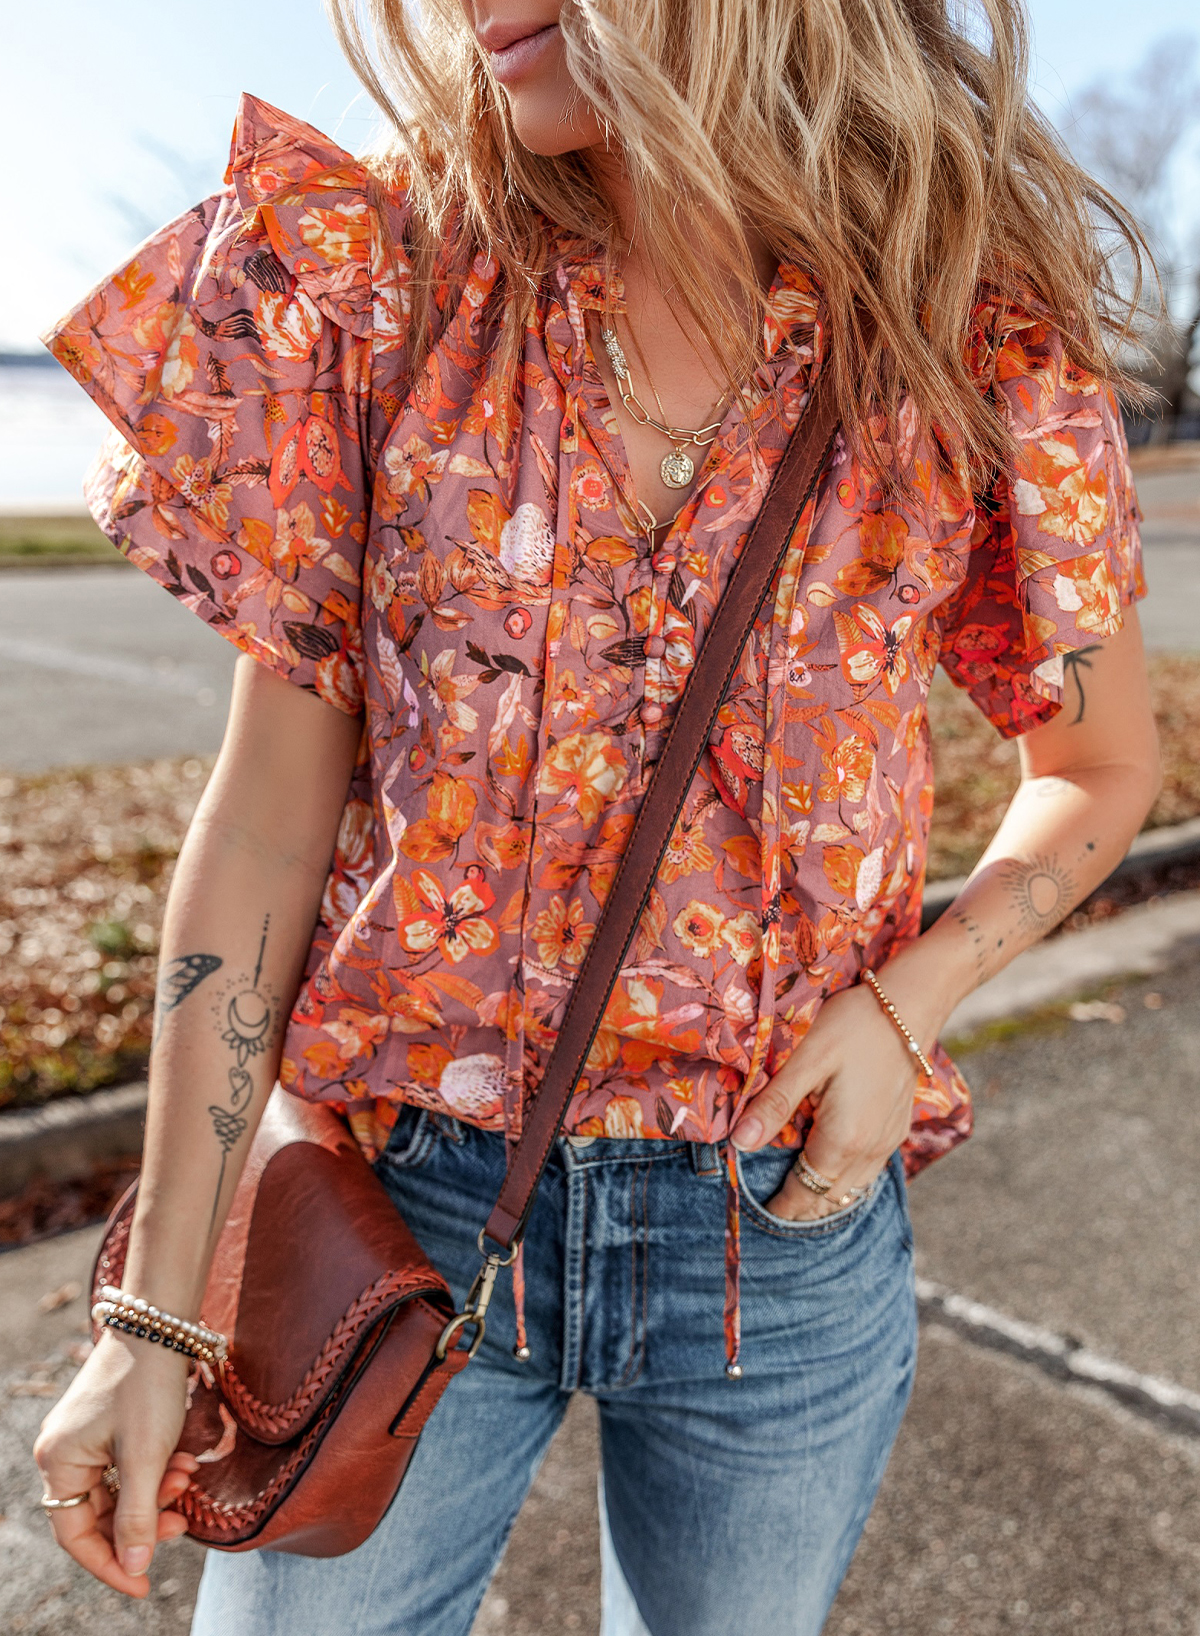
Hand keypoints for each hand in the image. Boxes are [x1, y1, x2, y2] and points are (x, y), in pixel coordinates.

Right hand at [33, 1329, 198, 1596]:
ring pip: (118, 1491)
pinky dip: (154, 1471)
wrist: (160, 1323)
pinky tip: (183, 1459)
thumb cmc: (148, 1386)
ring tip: (186, 1476)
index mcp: (58, 1462)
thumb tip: (133, 1569)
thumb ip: (137, 1516)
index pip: (76, 1536)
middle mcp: (62, 1452)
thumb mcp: (147, 1457)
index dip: (111, 1564)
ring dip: (155, 1493)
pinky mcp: (106, 1425)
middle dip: (143, 1521)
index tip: (145, 1586)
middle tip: (182, 1519)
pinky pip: (126, 1466)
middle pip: (99, 1515)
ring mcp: (83, 1438)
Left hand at [730, 982, 920, 1219]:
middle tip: (770, 1206)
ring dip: (824, 1195)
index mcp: (842, 1140)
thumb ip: (774, 1104)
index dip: (781, 1207)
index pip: (804, 1192)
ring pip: (852, 1189)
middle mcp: (869, 1151)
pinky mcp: (897, 1128)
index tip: (757, 1211)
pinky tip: (829, 1165)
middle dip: (800, 1207)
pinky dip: (845, 1178)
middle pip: (828, 1198)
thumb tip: (740, 1144)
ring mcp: (887, 1142)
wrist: (909, 1007)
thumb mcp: (806, 1060)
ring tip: (795, 1191)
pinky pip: (869, 1171)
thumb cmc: (853, 1026)